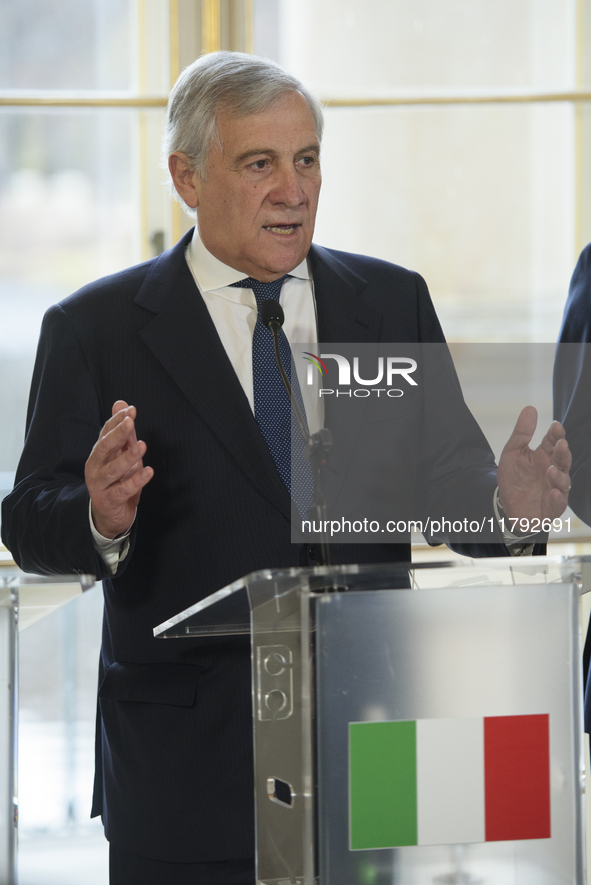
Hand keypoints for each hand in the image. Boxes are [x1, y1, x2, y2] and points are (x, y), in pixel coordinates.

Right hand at [85, 401, 153, 538]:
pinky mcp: (108, 500)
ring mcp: (99, 484)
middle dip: (117, 434)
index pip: (105, 432)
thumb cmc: (117, 480)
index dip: (117, 421)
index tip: (131, 410)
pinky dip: (136, 481)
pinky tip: (149, 472)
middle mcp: (95, 467)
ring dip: (128, 457)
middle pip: (104, 448)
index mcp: (99, 453)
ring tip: (142, 446)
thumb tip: (121, 403)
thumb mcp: (121, 454)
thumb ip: (123, 431)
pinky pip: (122, 490)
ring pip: (112, 470)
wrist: (108, 515)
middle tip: (130, 422)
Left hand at [497, 406, 570, 522]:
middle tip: (561, 444)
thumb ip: (522, 433)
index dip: (556, 434)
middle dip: (563, 452)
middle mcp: (553, 471)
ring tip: (550, 470)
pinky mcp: (553, 507)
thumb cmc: (514, 478)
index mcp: (544, 456)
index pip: (553, 442)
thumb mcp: (512, 453)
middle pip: (562, 460)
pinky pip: (558, 503)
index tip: (556, 425)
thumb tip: (530, 408)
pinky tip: (553, 492)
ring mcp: (555, 489)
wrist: (507, 505)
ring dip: (559, 476)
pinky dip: (557, 498)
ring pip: (563, 481)